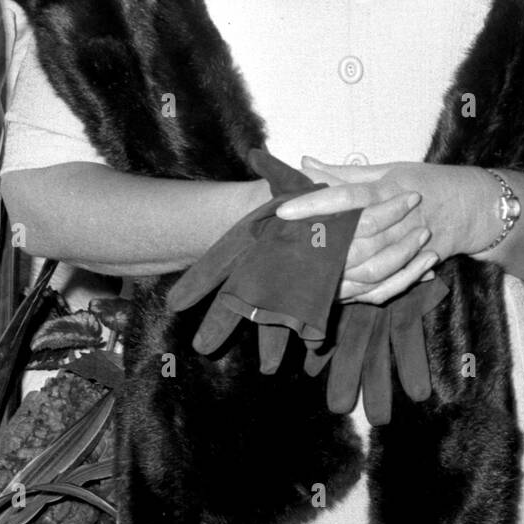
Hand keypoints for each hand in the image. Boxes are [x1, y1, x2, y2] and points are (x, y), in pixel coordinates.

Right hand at [167, 149, 359, 360]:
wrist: (348, 212)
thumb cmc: (312, 198)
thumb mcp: (294, 183)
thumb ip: (276, 172)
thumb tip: (257, 156)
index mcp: (254, 243)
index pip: (220, 262)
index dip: (200, 282)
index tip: (175, 304)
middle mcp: (266, 268)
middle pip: (239, 298)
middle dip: (223, 322)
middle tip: (202, 348)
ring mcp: (290, 284)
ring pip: (274, 316)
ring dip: (271, 341)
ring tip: (268, 367)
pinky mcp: (318, 294)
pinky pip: (311, 318)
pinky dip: (311, 333)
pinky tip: (312, 351)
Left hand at [277, 157, 501, 277]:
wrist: (475, 206)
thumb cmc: (427, 182)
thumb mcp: (389, 169)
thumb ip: (345, 172)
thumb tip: (305, 162)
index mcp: (390, 189)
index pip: (346, 198)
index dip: (314, 204)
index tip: (283, 211)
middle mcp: (400, 220)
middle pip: (355, 239)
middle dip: (322, 247)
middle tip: (289, 249)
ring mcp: (411, 246)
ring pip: (370, 268)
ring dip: (340, 273)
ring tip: (310, 272)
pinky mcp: (417, 266)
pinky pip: (388, 288)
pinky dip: (363, 292)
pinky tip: (340, 291)